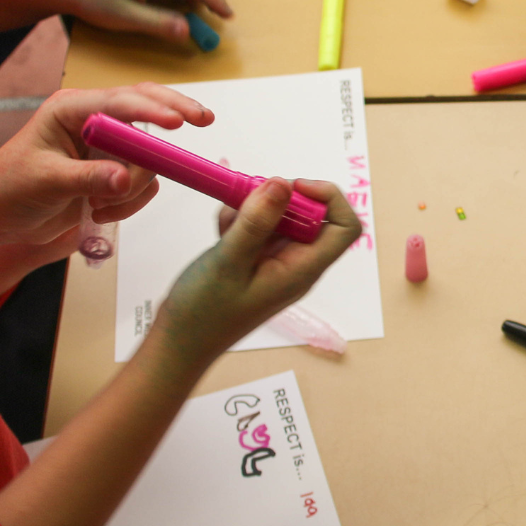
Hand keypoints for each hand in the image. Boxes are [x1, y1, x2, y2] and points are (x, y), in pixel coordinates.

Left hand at [0, 84, 212, 246]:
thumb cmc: (9, 188)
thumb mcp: (46, 181)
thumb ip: (87, 178)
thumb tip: (126, 178)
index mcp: (72, 109)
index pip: (120, 102)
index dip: (151, 109)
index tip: (178, 121)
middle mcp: (94, 121)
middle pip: (147, 105)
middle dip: (175, 112)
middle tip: (204, 120)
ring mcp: (107, 146)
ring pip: (149, 157)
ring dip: (135, 186)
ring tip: (100, 206)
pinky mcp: (114, 170)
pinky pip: (144, 183)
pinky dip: (131, 202)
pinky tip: (100, 211)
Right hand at [146, 178, 358, 369]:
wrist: (179, 342)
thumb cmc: (205, 312)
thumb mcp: (229, 262)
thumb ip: (256, 222)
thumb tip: (282, 184)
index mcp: (303, 270)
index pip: (346, 227)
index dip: (329, 198)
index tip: (292, 187)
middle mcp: (297, 263)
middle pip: (310, 214)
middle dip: (277, 199)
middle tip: (244, 201)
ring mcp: (277, 260)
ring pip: (280, 215)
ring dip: (252, 209)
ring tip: (225, 226)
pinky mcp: (257, 258)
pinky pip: (259, 225)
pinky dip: (240, 220)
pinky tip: (220, 233)